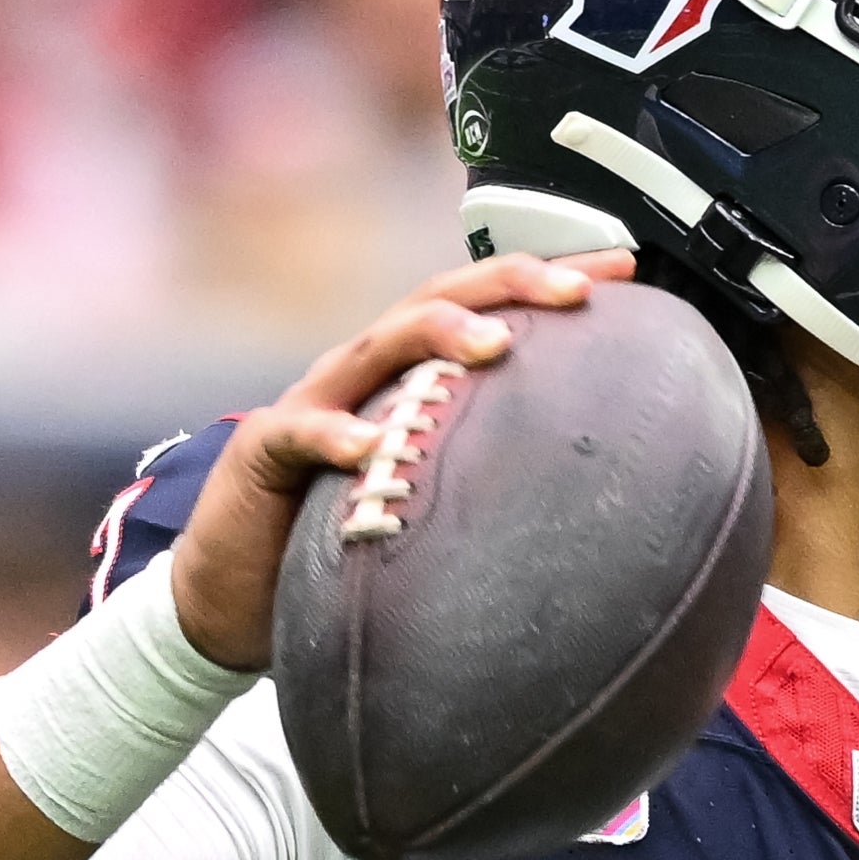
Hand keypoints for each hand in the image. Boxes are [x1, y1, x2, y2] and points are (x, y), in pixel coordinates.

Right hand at [169, 250, 633, 668]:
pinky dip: (335, 435)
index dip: (547, 282)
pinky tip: (369, 444)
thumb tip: (601, 495)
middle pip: (438, 302)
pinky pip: (301, 435)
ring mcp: (315, 404)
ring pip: (377, 346)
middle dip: (509, 285)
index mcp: (411, 374)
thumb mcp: (430, 493)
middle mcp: (366, 372)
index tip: (625, 270)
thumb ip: (492, 476)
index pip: (485, 308)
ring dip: (438, 337)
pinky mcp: (266, 451)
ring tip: (497, 344)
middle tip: (577, 290)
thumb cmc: (342, 534)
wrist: (232, 589)